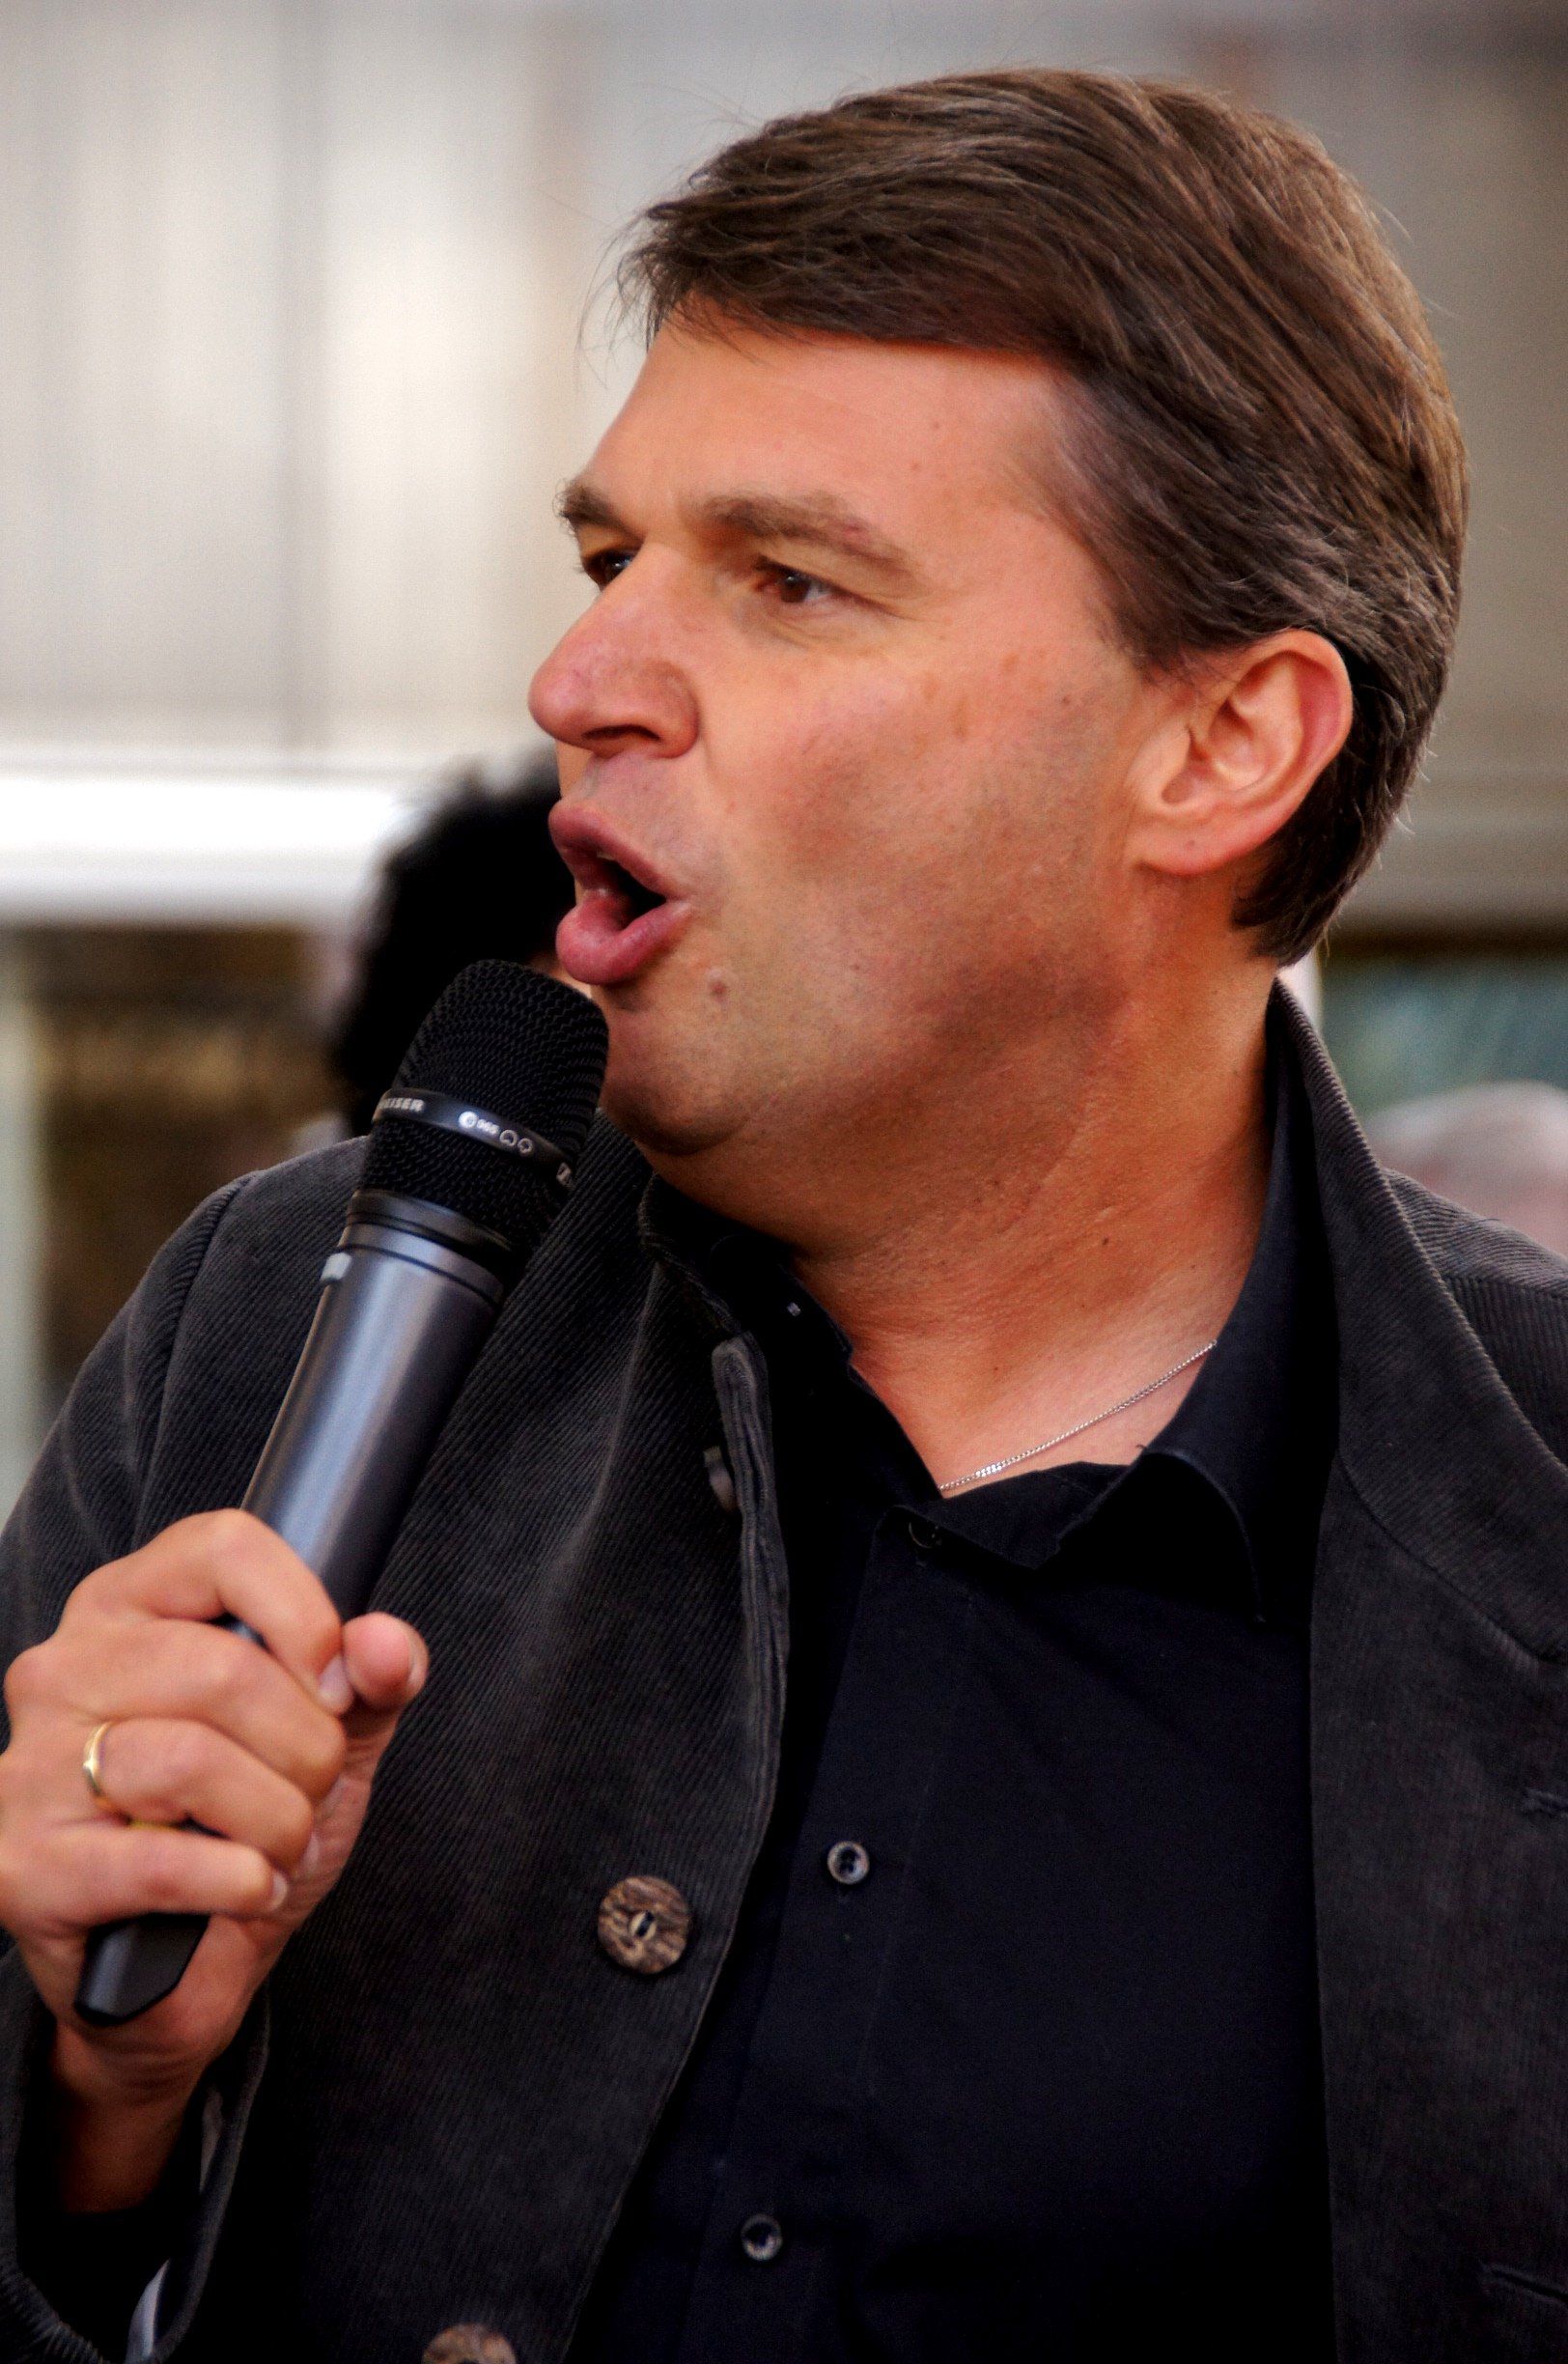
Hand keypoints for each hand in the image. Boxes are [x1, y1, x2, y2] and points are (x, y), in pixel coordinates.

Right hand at [0, 1510, 426, 2205]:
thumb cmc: (237, 1831)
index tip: (337, 1684)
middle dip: (303, 1745)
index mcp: (129, 1608)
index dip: (305, 1614)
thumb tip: (383, 1643)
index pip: (222, 1548)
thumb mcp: (324, 1740)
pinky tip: (249, 1889)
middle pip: (220, 1667)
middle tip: (314, 1792)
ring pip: (186, 1761)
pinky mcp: (21, 1865)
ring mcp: (30, 1766)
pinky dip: (234, 1881)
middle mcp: (64, 1669)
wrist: (170, 1977)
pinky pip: (156, 1860)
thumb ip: (369, 1682)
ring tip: (282, 1846)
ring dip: (274, 1819)